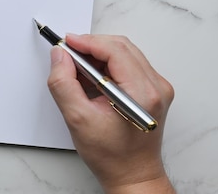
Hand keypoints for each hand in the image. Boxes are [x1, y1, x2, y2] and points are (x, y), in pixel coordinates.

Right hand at [47, 34, 174, 193]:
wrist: (132, 174)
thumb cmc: (111, 155)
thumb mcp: (77, 119)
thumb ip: (64, 83)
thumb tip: (59, 56)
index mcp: (142, 93)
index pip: (115, 50)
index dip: (88, 42)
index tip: (67, 42)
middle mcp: (155, 87)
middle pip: (122, 47)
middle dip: (92, 46)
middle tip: (69, 53)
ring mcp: (158, 88)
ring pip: (126, 53)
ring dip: (100, 54)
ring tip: (79, 67)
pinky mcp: (154, 90)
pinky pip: (130, 64)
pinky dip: (109, 64)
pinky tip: (94, 76)